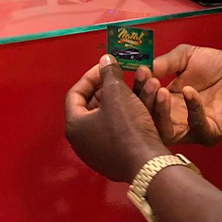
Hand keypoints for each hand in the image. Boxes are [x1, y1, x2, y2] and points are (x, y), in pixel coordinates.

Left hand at [64, 55, 168, 181]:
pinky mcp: (113, 160)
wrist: (147, 162)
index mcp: (74, 125)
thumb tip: (105, 59)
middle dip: (108, 89)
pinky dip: (126, 118)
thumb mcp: (118, 94)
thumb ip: (109, 73)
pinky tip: (141, 110)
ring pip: (107, 119)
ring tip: (136, 90)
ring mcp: (97, 153)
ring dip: (121, 102)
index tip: (107, 67)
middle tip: (120, 78)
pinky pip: (116, 132)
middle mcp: (81, 141)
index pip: (75, 93)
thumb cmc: (128, 127)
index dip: (91, 76)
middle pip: (91, 107)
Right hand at [131, 45, 221, 145]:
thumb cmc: (217, 67)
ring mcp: (191, 128)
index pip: (143, 102)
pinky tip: (189, 91)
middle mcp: (175, 119)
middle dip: (145, 101)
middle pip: (149, 120)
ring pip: (166, 131)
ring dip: (160, 111)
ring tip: (161, 90)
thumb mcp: (184, 57)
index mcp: (166, 102)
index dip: (139, 88)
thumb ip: (165, 62)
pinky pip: (196, 126)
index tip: (140, 72)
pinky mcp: (210, 132)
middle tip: (149, 82)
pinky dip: (191, 109)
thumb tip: (144, 68)